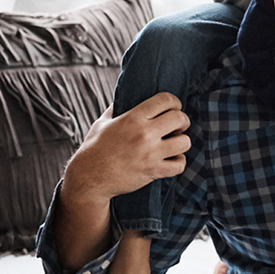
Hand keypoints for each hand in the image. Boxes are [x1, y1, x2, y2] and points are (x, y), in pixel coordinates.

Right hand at [63, 92, 190, 208]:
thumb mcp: (103, 122)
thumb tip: (125, 96)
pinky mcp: (153, 171)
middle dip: (182, 120)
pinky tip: (171, 160)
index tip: (174, 107)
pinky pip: (179, 165)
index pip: (166, 100)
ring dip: (182, 142)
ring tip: (174, 143)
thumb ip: (117, 108)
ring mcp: (151, 154)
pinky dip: (178, 162)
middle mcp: (144, 134)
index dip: (174, 102)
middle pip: (180, 118)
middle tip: (177, 125)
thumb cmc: (95, 148)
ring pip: (184, 142)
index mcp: (133, 118)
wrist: (90, 177)